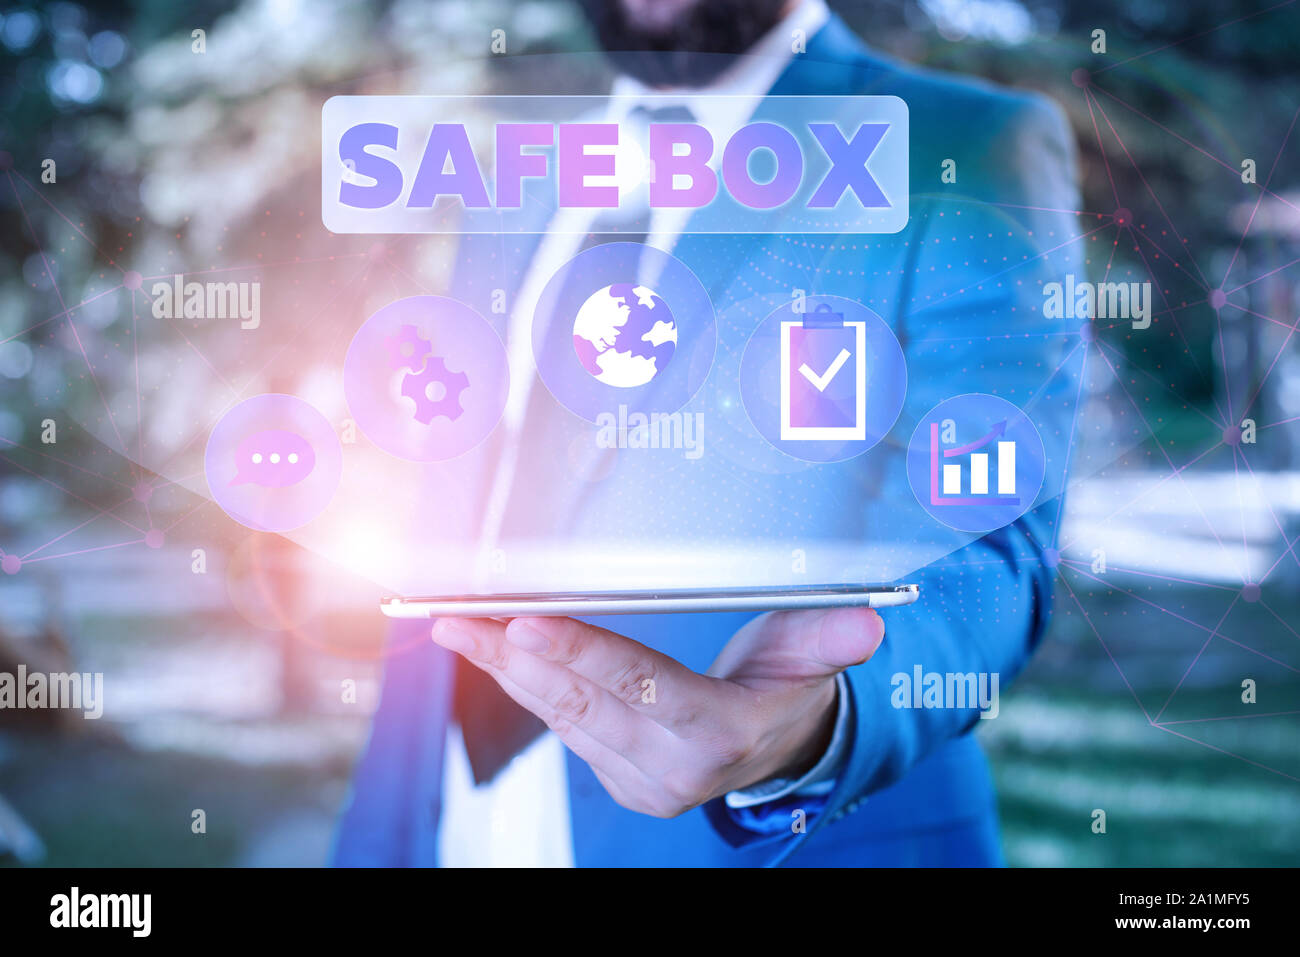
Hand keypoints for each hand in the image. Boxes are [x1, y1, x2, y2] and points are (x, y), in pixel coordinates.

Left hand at [432, 607, 884, 817]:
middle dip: (518, 660)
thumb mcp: (813, 660)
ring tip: (459, 628)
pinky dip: (526, 687)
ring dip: (507, 671)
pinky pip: (564, 728)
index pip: (641, 688)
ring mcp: (640, 780)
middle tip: (462, 619)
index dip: (583, 654)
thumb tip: (868, 625)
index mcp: (720, 733)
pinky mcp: (617, 778)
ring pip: (562, 718)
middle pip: (585, 705)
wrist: (777, 748)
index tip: (527, 623)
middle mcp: (673, 767)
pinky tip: (492, 652)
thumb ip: (830, 641)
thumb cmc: (788, 689)